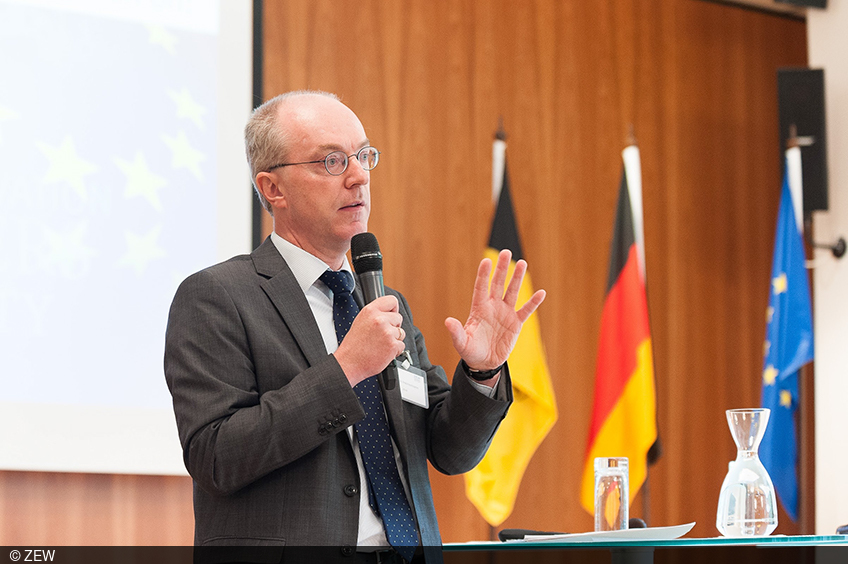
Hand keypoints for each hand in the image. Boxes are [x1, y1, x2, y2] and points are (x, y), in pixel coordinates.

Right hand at [334, 295, 405, 386]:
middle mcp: (379, 319)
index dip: (393, 309)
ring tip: (380, 344)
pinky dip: (395, 350)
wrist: (349, 363)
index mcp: (370, 311)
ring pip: (401, 332)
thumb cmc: (354, 346)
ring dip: (394, 339)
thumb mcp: (360, 321)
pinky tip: (383, 351)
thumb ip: (375, 314)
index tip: (391, 316)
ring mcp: (387, 332)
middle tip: (381, 335)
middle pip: (398, 318)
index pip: (392, 301)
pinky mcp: (393, 345)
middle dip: (393, 326)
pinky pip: (401, 345)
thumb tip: (389, 312)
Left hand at [445, 249, 545, 372]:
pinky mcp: (515, 323)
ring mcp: (505, 313)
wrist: (484, 363)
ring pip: (512, 292)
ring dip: (517, 278)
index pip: (481, 287)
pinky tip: (542, 293)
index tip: (486, 261)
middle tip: (506, 253)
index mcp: (479, 309)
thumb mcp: (461, 343)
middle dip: (502, 268)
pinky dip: (534, 303)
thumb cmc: (470, 351)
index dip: (483, 275)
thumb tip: (448, 321)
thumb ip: (456, 332)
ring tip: (522, 263)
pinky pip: (526, 310)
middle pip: (498, 284)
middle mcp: (493, 307)